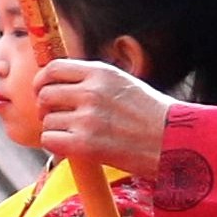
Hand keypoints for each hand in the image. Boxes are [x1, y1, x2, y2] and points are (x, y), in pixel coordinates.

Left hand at [31, 58, 173, 173]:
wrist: (175, 143)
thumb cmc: (154, 117)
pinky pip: (50, 140)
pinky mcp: (85, 144)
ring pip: (47, 120)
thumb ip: (95, 81)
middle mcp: (92, 91)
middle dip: (45, 108)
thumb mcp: (125, 84)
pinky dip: (55, 145)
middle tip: (55, 118)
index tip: (42, 91)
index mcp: (102, 72)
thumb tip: (61, 84)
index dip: (42, 81)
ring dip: (54, 129)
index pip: (54, 68)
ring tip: (72, 135)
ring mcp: (88, 118)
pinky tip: (71, 147)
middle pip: (45, 94)